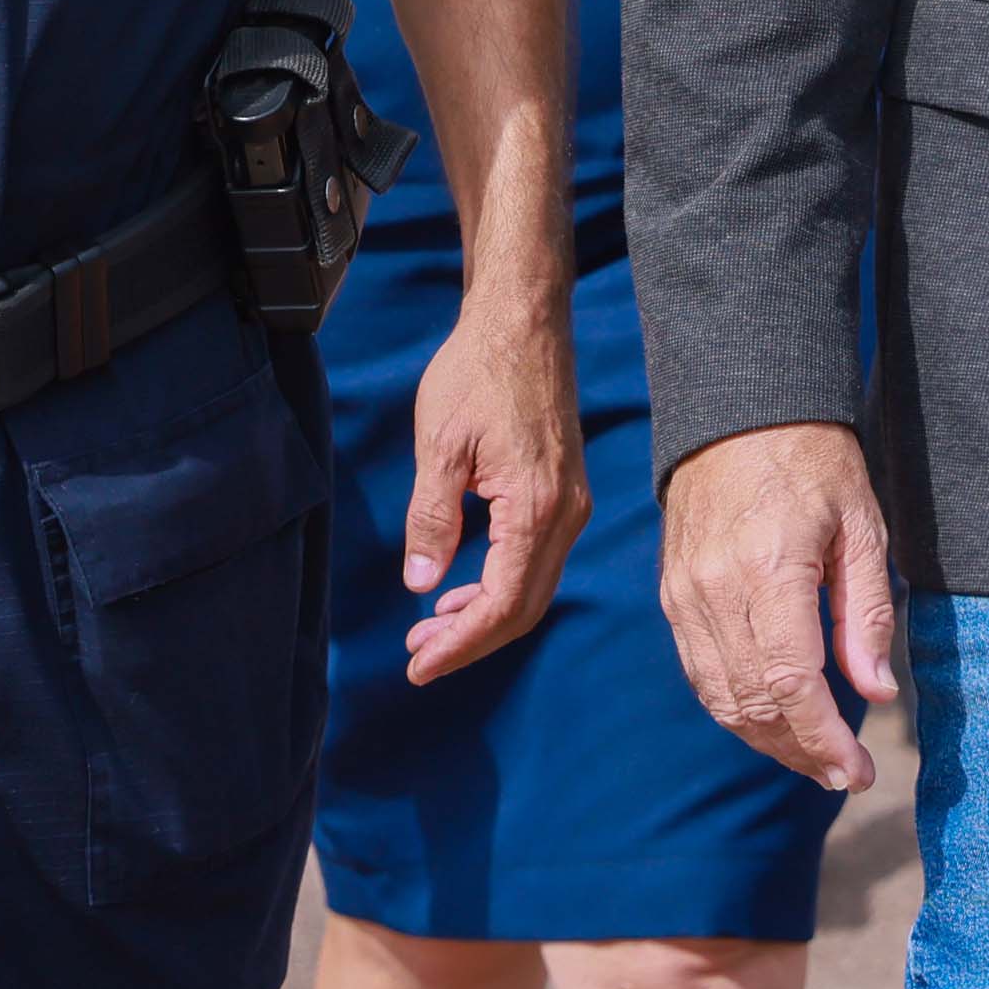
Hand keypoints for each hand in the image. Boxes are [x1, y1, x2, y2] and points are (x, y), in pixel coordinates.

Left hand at [397, 288, 587, 684]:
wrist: (523, 322)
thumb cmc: (478, 372)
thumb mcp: (439, 446)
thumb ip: (431, 519)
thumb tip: (420, 583)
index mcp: (535, 509)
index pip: (501, 604)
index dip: (460, 645)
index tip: (418, 666)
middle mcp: (565, 514)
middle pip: (524, 608)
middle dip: (470, 640)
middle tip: (418, 655)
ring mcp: (570, 504)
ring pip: (533, 587)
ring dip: (484, 616)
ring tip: (430, 627)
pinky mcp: (564, 492)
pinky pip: (538, 560)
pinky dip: (501, 585)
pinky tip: (462, 586)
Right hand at [657, 422, 896, 792]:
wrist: (739, 407)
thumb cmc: (814, 461)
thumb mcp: (862, 527)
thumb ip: (866, 614)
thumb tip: (876, 693)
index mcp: (768, 569)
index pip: (791, 684)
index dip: (824, 740)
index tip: (856, 773)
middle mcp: (715, 589)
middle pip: (752, 703)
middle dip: (800, 752)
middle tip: (843, 775)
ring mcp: (684, 593)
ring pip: (719, 698)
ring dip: (766, 740)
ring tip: (813, 757)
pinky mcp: (672, 593)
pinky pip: (699, 672)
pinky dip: (735, 708)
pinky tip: (772, 719)